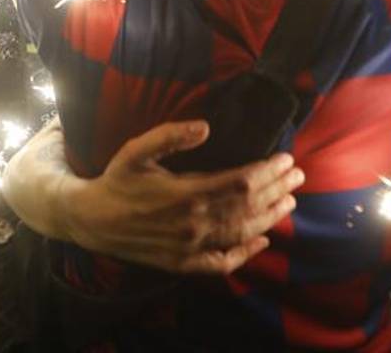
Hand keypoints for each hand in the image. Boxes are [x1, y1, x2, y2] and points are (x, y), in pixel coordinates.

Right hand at [64, 121, 303, 275]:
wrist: (92, 220)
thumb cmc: (117, 179)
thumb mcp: (137, 149)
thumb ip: (170, 135)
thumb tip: (205, 126)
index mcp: (186, 193)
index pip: (241, 182)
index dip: (268, 171)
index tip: (286, 159)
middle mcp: (193, 224)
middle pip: (248, 207)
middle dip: (276, 190)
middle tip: (297, 175)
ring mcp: (190, 248)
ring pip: (241, 233)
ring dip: (269, 217)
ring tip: (289, 201)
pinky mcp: (184, 264)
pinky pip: (222, 263)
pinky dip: (245, 253)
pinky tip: (261, 241)